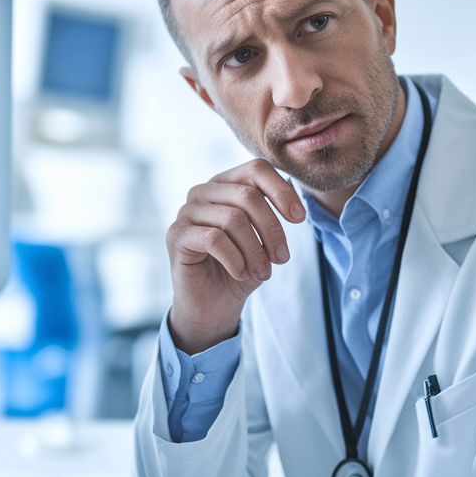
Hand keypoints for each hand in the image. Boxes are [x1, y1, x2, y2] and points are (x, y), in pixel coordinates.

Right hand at [167, 159, 305, 352]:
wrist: (213, 306)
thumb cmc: (241, 269)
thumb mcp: (264, 241)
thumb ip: (273, 214)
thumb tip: (294, 198)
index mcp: (226, 185)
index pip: (256, 170)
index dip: (281, 191)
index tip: (299, 219)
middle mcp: (203, 192)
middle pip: (247, 195)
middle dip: (271, 229)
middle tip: (282, 258)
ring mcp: (186, 211)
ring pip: (232, 218)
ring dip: (255, 250)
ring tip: (263, 273)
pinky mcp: (176, 235)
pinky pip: (213, 238)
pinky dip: (235, 259)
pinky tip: (241, 274)